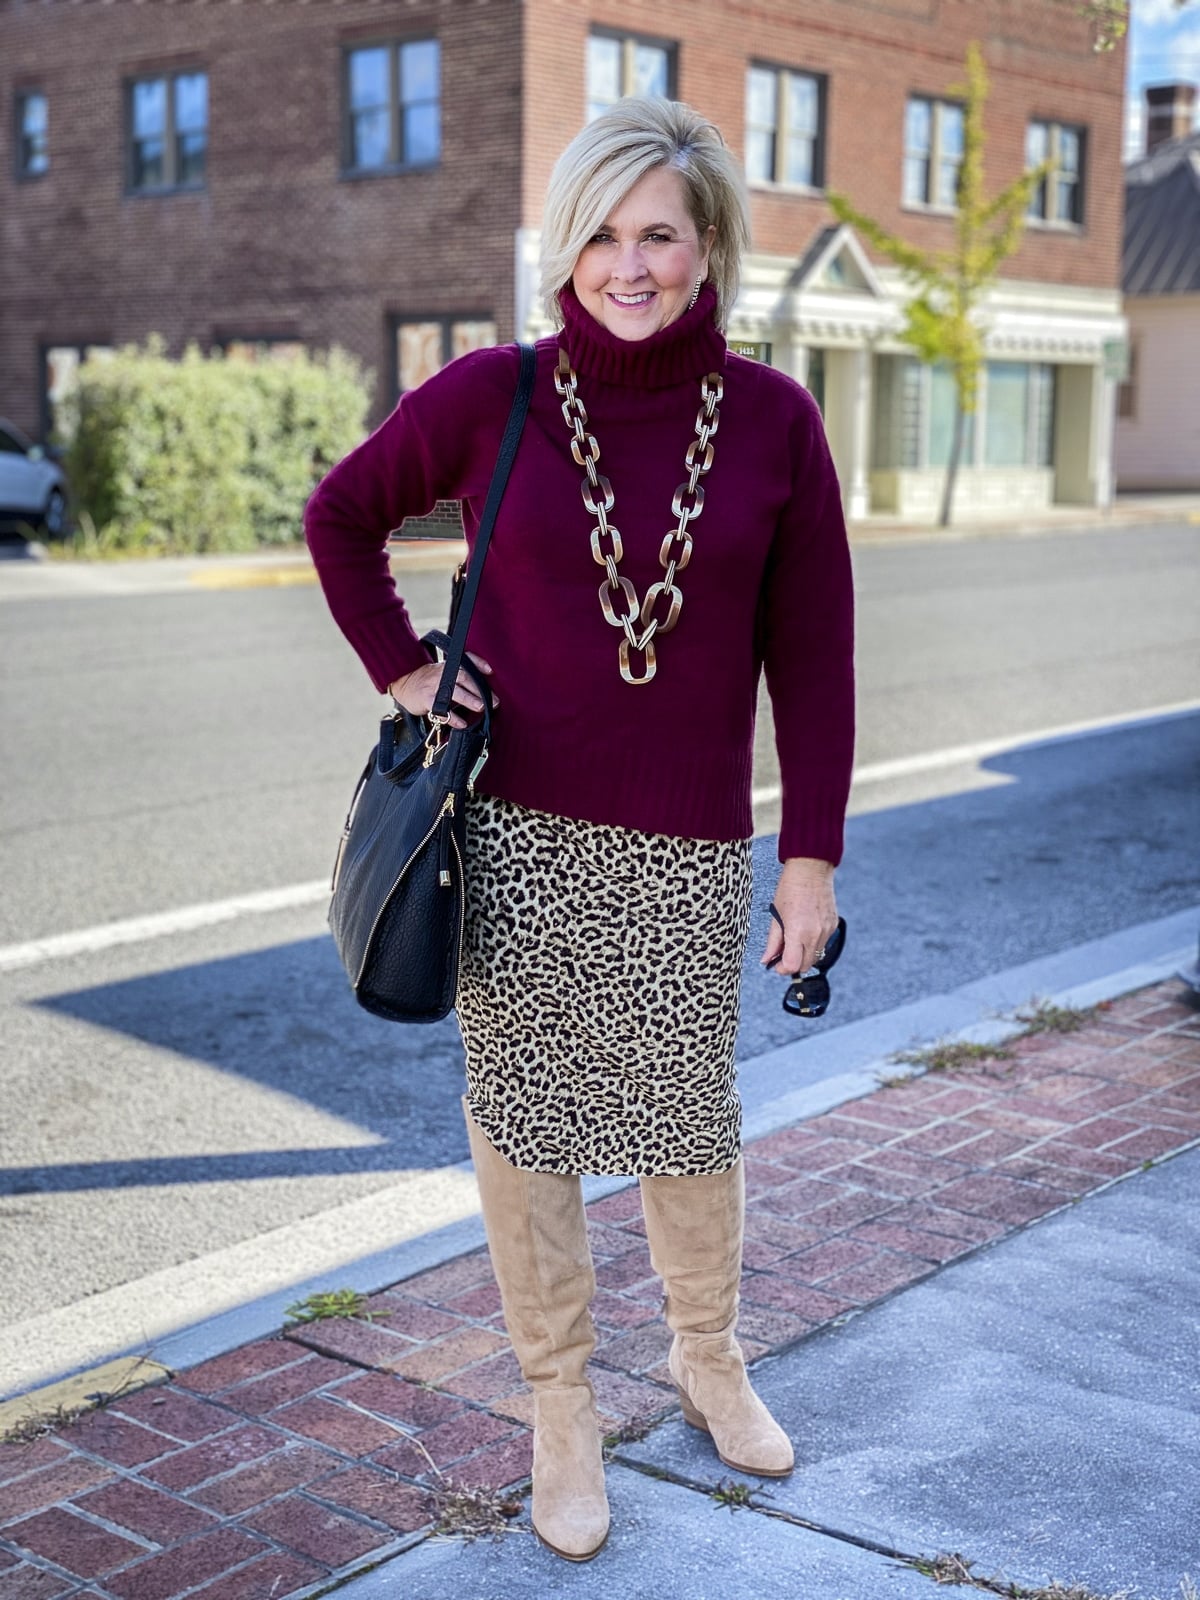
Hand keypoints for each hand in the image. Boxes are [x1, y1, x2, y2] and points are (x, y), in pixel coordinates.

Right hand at [387, 653, 496, 730]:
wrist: (403, 684)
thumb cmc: (428, 681)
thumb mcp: (442, 672)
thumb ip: (459, 676)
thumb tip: (483, 690)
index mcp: (448, 666)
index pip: (465, 660)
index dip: (478, 664)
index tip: (490, 671)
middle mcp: (442, 674)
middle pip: (463, 678)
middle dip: (480, 689)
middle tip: (494, 701)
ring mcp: (433, 686)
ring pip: (454, 692)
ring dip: (469, 699)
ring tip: (481, 707)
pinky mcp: (426, 699)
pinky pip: (440, 708)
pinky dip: (452, 717)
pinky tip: (462, 723)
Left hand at [761, 857, 837, 977]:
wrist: (811, 870)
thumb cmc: (790, 889)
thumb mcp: (776, 916)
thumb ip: (773, 942)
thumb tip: (767, 959)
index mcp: (798, 932)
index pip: (792, 966)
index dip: (782, 969)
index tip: (776, 964)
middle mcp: (815, 935)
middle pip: (805, 966)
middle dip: (793, 964)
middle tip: (783, 954)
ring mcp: (827, 931)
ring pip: (815, 956)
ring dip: (804, 954)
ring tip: (794, 939)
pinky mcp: (833, 926)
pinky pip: (823, 944)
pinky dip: (813, 943)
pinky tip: (805, 930)